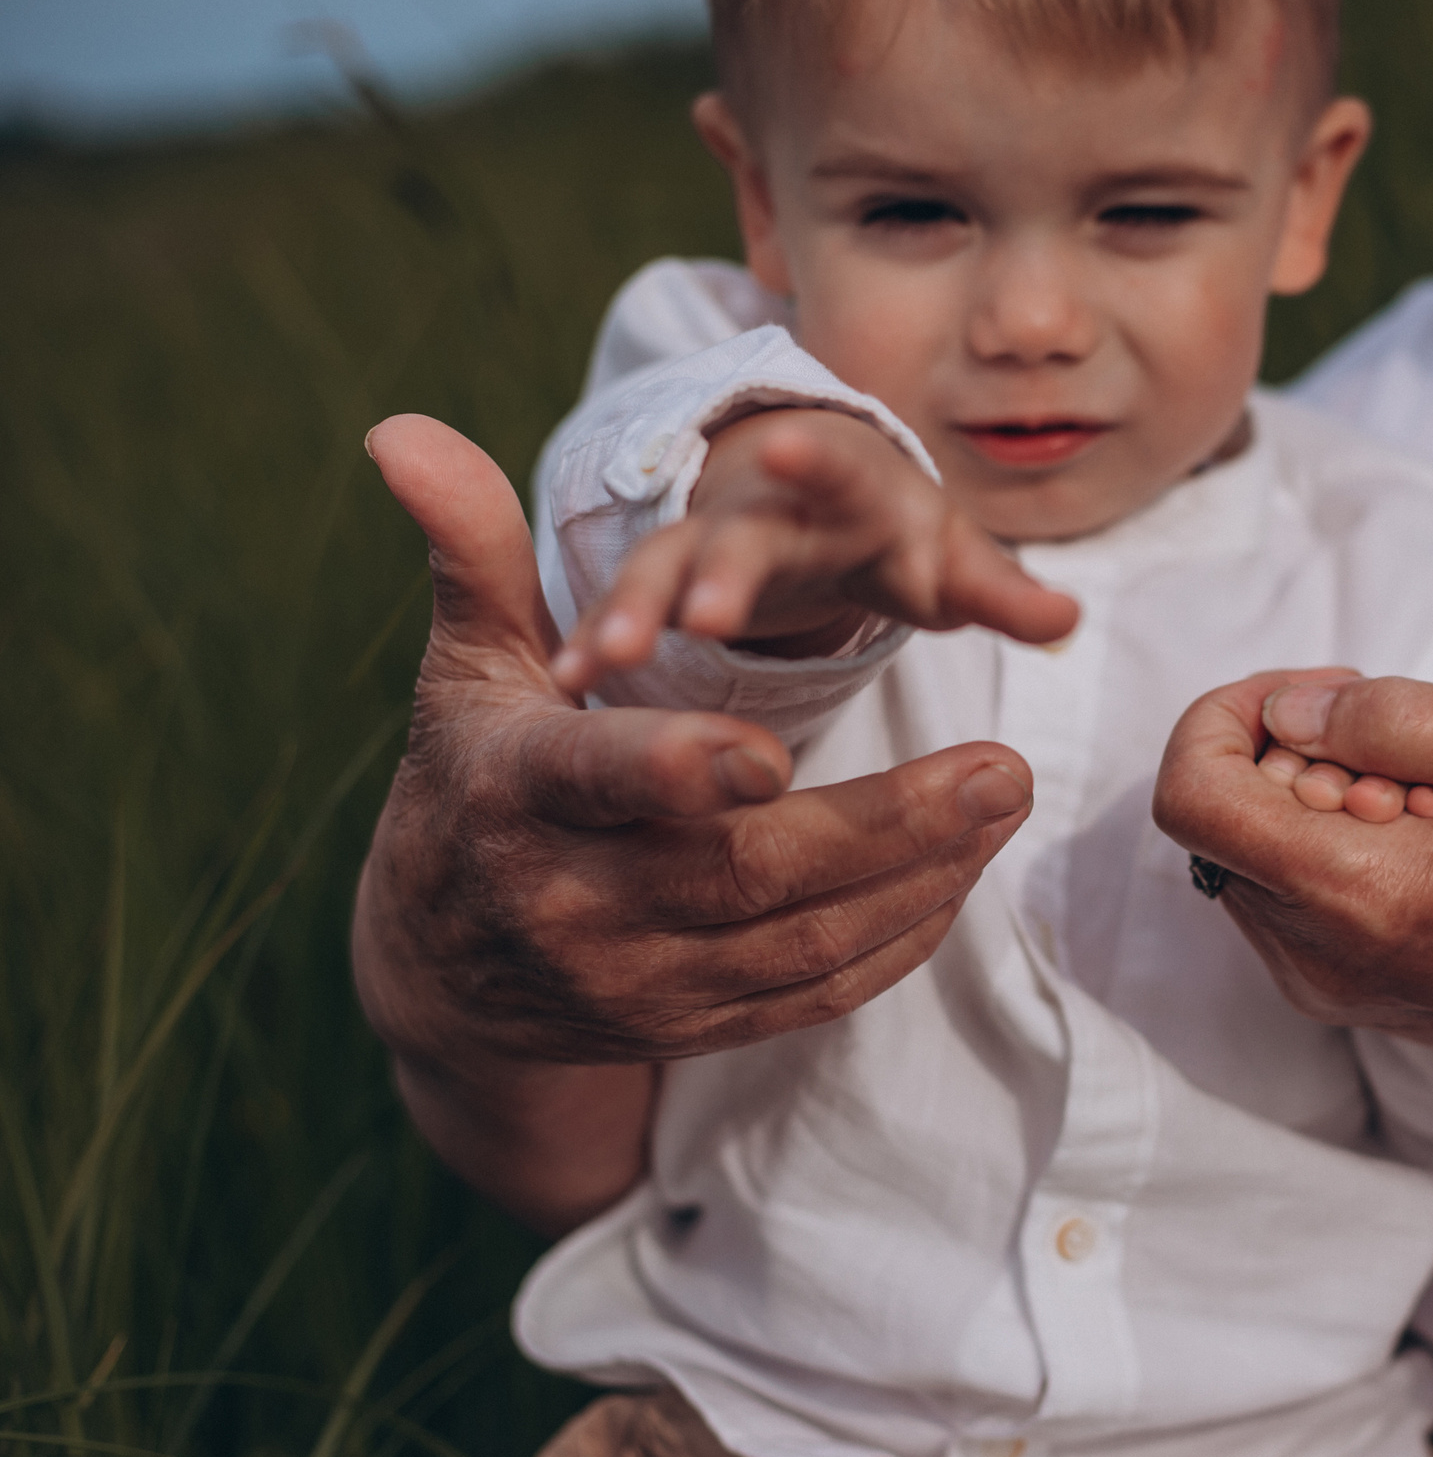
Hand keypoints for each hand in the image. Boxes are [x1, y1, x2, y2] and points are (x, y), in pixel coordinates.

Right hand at [357, 414, 1039, 1232]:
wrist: (445, 971)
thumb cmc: (480, 779)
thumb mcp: (470, 669)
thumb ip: (476, 552)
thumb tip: (406, 427)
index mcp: (516, 795)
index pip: (598, 783)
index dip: (681, 771)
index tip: (771, 751)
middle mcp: (573, 904)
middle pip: (742, 873)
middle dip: (883, 824)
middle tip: (999, 765)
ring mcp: (638, 981)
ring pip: (798, 943)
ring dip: (919, 877)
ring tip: (1003, 800)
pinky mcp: (693, 1029)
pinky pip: (814, 996)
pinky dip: (899, 937)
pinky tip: (962, 871)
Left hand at [1153, 670, 1432, 1075]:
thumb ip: (1400, 719)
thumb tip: (1284, 714)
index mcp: (1361, 892)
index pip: (1192, 793)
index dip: (1228, 716)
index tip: (1322, 699)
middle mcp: (1315, 952)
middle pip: (1216, 815)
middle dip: (1290, 749)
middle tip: (1410, 754)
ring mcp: (1315, 980)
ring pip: (1242, 848)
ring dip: (1311, 795)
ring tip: (1427, 799)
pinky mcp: (1328, 987)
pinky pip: (1277, 886)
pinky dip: (1325, 840)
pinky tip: (1418, 838)